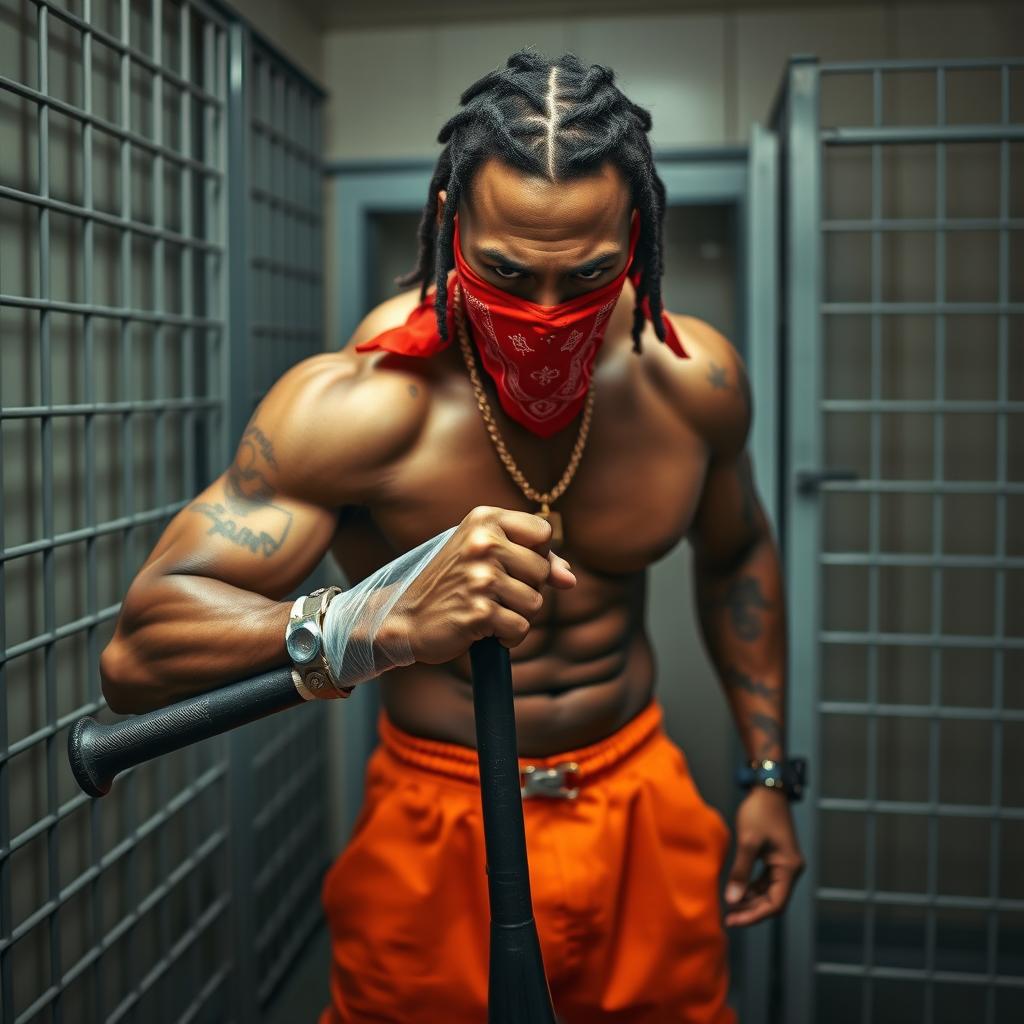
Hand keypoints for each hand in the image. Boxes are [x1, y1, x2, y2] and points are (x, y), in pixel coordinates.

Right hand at [392, 506, 575, 663]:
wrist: (405, 617)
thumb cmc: (452, 584)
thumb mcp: (487, 556)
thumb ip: (534, 559)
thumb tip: (569, 579)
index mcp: (484, 519)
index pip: (543, 532)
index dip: (536, 555)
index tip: (511, 565)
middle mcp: (483, 543)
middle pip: (543, 571)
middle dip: (526, 589)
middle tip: (491, 592)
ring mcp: (481, 578)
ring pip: (535, 603)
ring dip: (516, 615)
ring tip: (486, 610)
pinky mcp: (480, 612)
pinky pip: (520, 628)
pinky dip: (507, 637)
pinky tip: (483, 629)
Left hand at [723, 786, 804, 927]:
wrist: (767, 789)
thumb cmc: (759, 812)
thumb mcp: (747, 842)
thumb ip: (740, 872)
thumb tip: (732, 900)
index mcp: (789, 868)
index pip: (775, 904)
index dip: (754, 915)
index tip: (733, 920)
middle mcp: (791, 869)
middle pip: (773, 901)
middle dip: (751, 910)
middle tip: (728, 918)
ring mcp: (784, 864)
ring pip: (768, 892)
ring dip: (751, 900)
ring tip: (730, 907)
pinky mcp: (776, 858)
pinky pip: (765, 881)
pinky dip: (752, 888)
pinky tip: (736, 891)